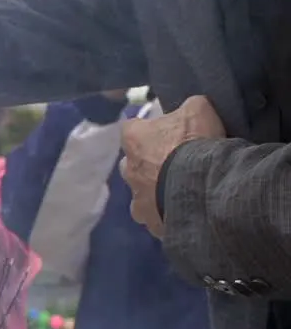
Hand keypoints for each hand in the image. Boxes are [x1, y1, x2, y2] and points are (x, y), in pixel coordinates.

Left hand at [120, 95, 224, 237]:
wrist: (201, 186)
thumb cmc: (195, 143)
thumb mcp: (198, 110)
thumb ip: (188, 107)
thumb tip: (189, 108)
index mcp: (133, 139)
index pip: (131, 127)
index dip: (147, 129)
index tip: (164, 132)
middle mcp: (127, 169)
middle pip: (132, 163)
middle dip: (146, 163)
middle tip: (171, 163)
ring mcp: (136, 199)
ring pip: (141, 193)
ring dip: (155, 190)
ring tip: (179, 190)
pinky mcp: (148, 221)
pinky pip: (155, 216)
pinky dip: (165, 213)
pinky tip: (183, 210)